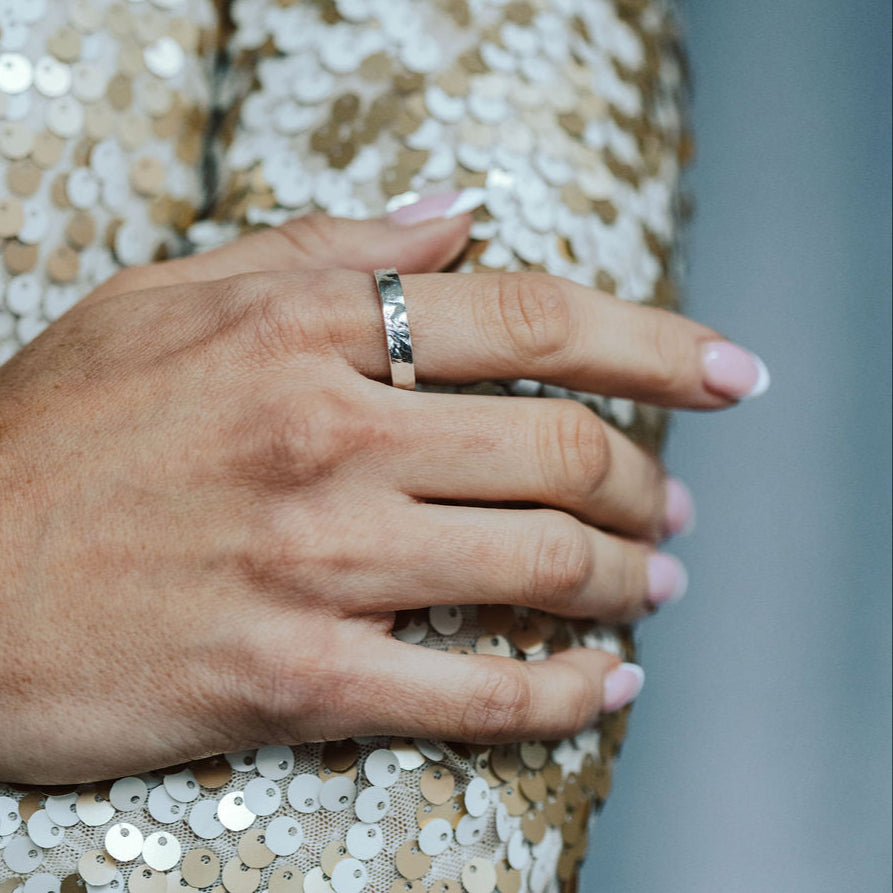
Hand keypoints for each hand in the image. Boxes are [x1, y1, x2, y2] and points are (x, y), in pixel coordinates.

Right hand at [0, 209, 763, 783]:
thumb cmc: (54, 434)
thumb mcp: (172, 299)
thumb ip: (326, 248)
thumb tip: (454, 217)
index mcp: (305, 331)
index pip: (534, 319)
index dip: (657, 345)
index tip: (729, 376)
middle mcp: (327, 436)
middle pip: (560, 450)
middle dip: (643, 484)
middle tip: (669, 510)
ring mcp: (314, 560)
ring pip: (538, 569)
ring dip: (623, 582)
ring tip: (650, 587)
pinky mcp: (291, 676)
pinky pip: (471, 694)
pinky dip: (559, 695)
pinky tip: (602, 688)